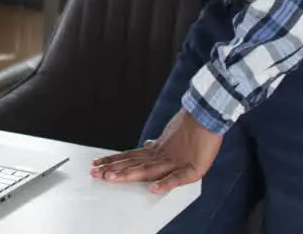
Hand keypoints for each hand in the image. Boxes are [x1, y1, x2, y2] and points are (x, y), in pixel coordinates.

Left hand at [89, 108, 222, 193]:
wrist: (207, 115)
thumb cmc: (191, 126)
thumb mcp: (170, 136)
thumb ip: (159, 144)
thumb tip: (147, 144)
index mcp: (156, 150)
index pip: (130, 157)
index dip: (114, 161)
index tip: (98, 164)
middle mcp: (161, 156)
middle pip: (133, 164)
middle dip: (113, 169)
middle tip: (95, 172)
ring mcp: (174, 161)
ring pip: (147, 170)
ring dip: (128, 174)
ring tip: (111, 178)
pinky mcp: (192, 168)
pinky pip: (177, 178)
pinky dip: (166, 183)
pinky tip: (154, 189)